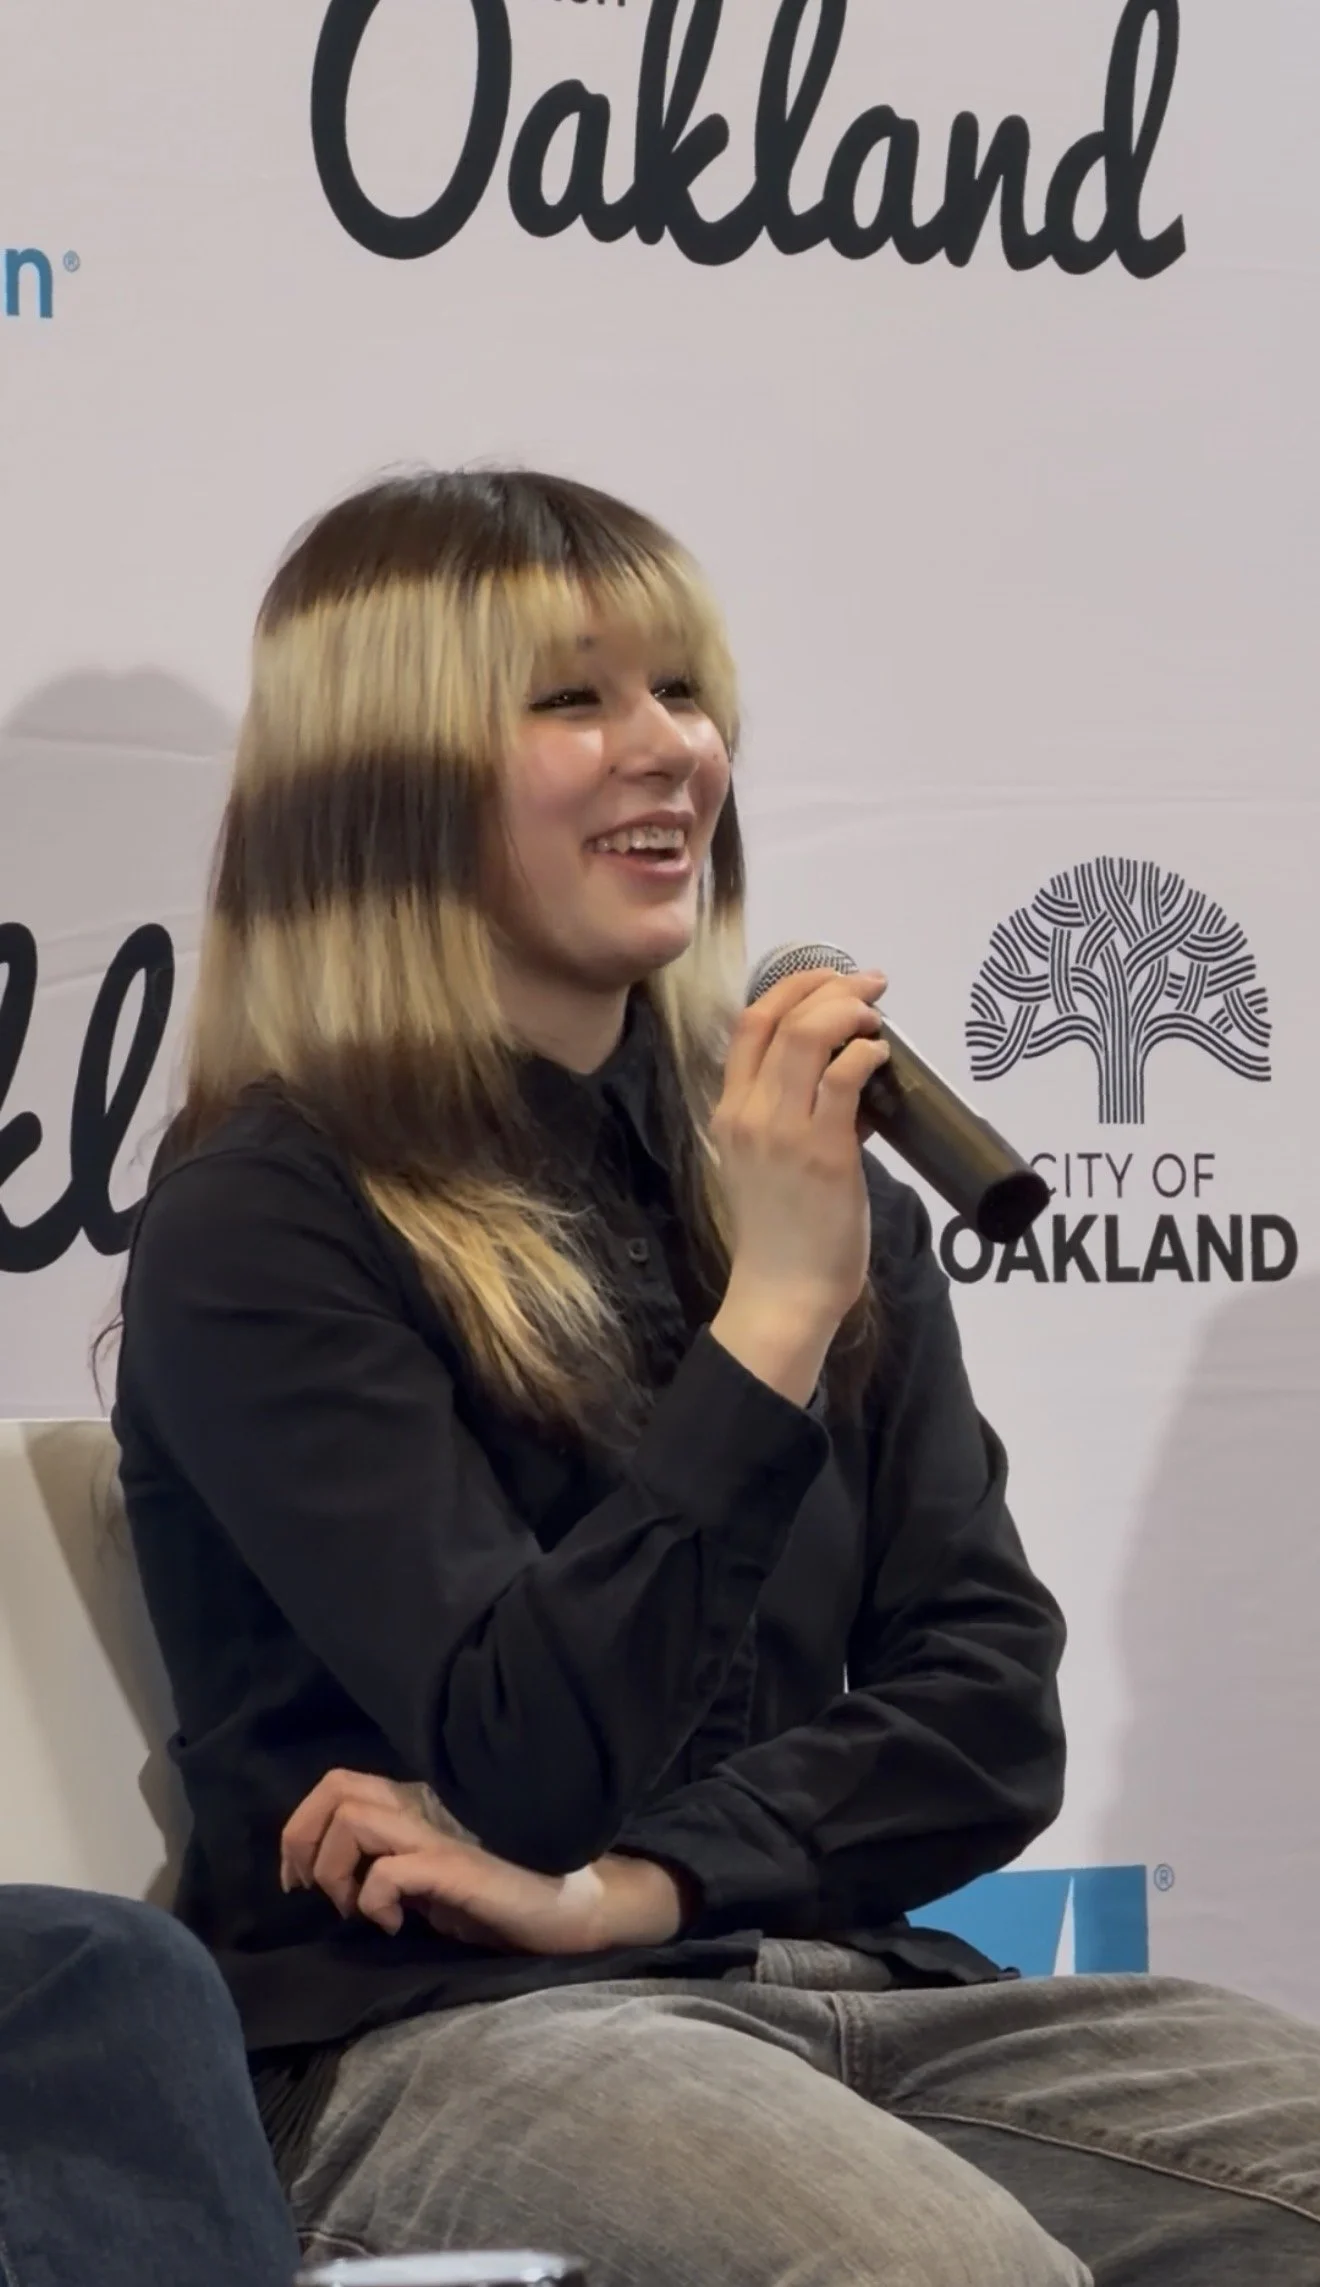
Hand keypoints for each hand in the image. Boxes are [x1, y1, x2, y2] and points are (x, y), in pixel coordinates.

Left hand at [280, 1769, 684, 1954]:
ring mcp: (439, 1835)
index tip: (297, 1880)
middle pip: (336, 1788)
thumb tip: (339, 1883)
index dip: (300, 1827)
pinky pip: (389, 1871)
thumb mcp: (429, 1880)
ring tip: (357, 1909)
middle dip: (302, 1840)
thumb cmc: (500, 1900)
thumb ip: (390, 1868)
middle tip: (315, 1891)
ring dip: (337, 1870)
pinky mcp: (457, 1868)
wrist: (571, 1909)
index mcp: (414, 1807)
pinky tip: (396, 1924)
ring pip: (354, 1819)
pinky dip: (374, 1900)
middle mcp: (422, 1809)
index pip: (339, 1784)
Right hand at [709, 968, 888, 1400]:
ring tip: (877, 1014)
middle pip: (780, 1018)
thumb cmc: (782, 1233)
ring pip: (810, 1036)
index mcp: (729, 1111)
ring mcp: (783, 1131)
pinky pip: (845, 1078)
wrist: (782, 1291)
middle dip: (829, 985)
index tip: (829, 978)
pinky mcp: (824, 1152)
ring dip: (850, 1010)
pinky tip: (883, 1056)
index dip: (791, 988)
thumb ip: (794, 1116)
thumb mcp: (766, 1160)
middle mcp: (748, 1113)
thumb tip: (847, 1079)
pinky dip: (867, 1053)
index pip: (748, 1024)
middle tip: (869, 984)